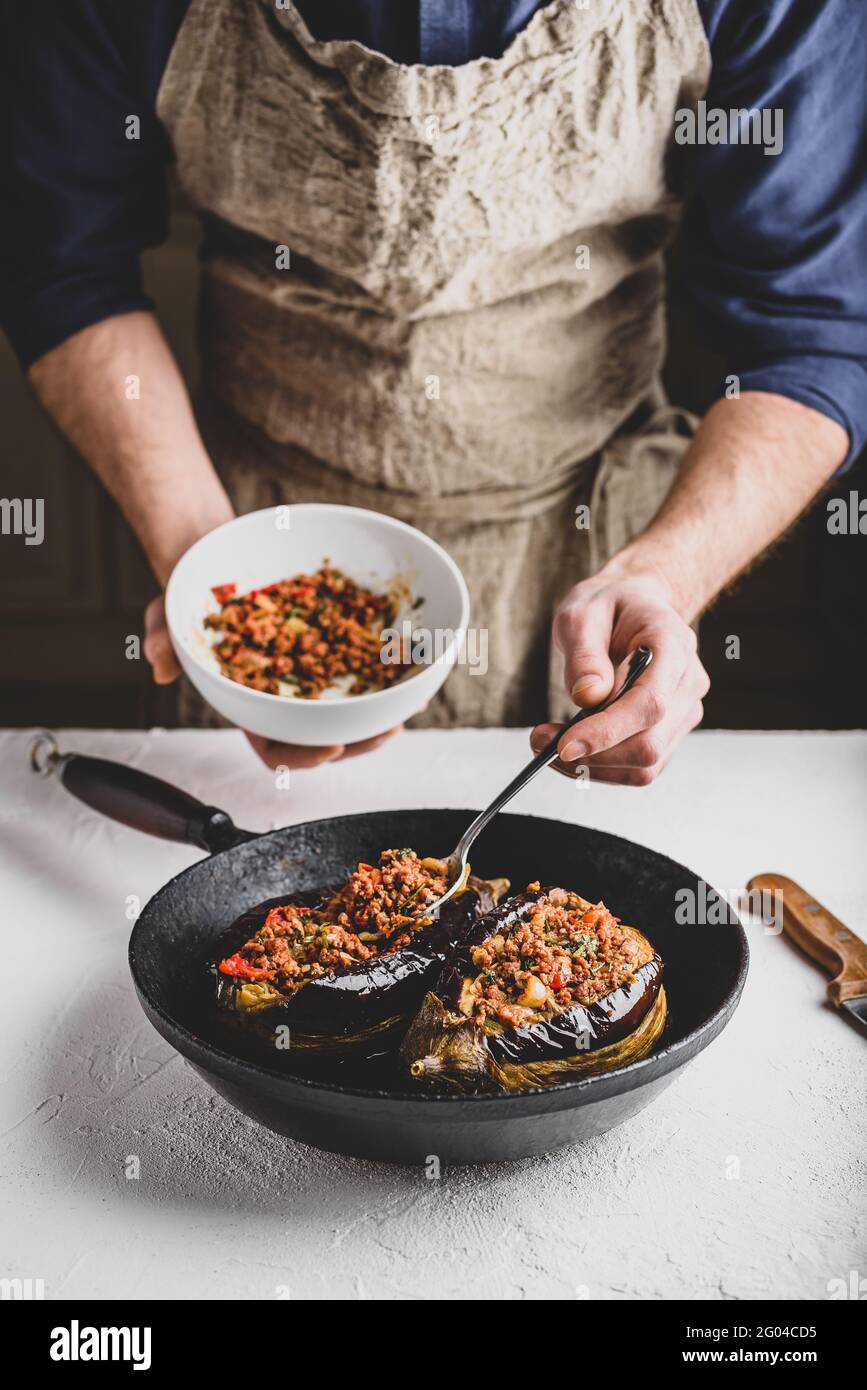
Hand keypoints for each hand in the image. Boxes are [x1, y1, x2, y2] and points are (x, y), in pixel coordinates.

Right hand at [143, 595, 403, 768]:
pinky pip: (362, 665)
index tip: (330, 749)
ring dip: (380, 716)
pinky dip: (387, 673)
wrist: (214, 554)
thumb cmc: (192, 592)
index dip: (302, 757)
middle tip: (384, 733)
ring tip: (407, 709)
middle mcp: (284, 694)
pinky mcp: (331, 642)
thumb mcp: (169, 611)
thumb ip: (161, 636)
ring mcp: (310, 671)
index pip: (274, 747)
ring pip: (349, 708)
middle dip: (357, 743)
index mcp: (247, 702)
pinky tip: (414, 670)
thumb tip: (158, 664)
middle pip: (323, 737)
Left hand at [531, 565, 708, 784]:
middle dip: (592, 755)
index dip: (608, 731)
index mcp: (673, 646)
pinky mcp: (670, 732)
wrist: (635, 605)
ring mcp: (684, 712)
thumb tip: (587, 698)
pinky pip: (640, 767)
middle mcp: (688, 684)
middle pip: (648, 744)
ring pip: (645, 766)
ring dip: (594, 767)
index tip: (564, 745)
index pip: (649, 703)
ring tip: (549, 744)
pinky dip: (603, 767)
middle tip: (539, 741)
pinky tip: (574, 746)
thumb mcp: (582, 613)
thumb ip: (584, 654)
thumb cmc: (608, 605)